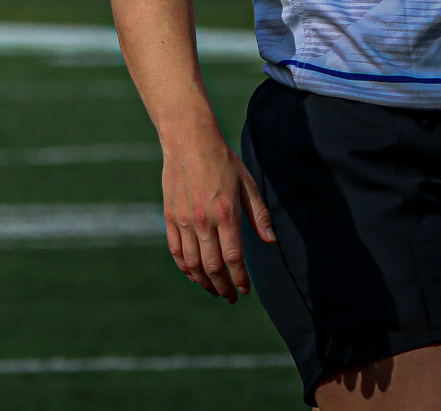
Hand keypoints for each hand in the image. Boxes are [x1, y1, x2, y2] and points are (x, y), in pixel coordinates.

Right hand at [160, 130, 274, 302]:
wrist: (188, 142)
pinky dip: (184, 266)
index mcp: (226, 214)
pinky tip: (192, 274)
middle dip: (223, 287)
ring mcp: (183, 219)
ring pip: (192, 262)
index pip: (233, 259)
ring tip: (213, 289)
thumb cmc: (223, 161)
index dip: (240, 279)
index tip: (245, 290)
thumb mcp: (248, 184)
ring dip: (203, 281)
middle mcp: (202, 221)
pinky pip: (175, 249)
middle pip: (212, 266)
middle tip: (230, 297)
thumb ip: (259, 215)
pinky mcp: (170, 215)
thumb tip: (270, 241)